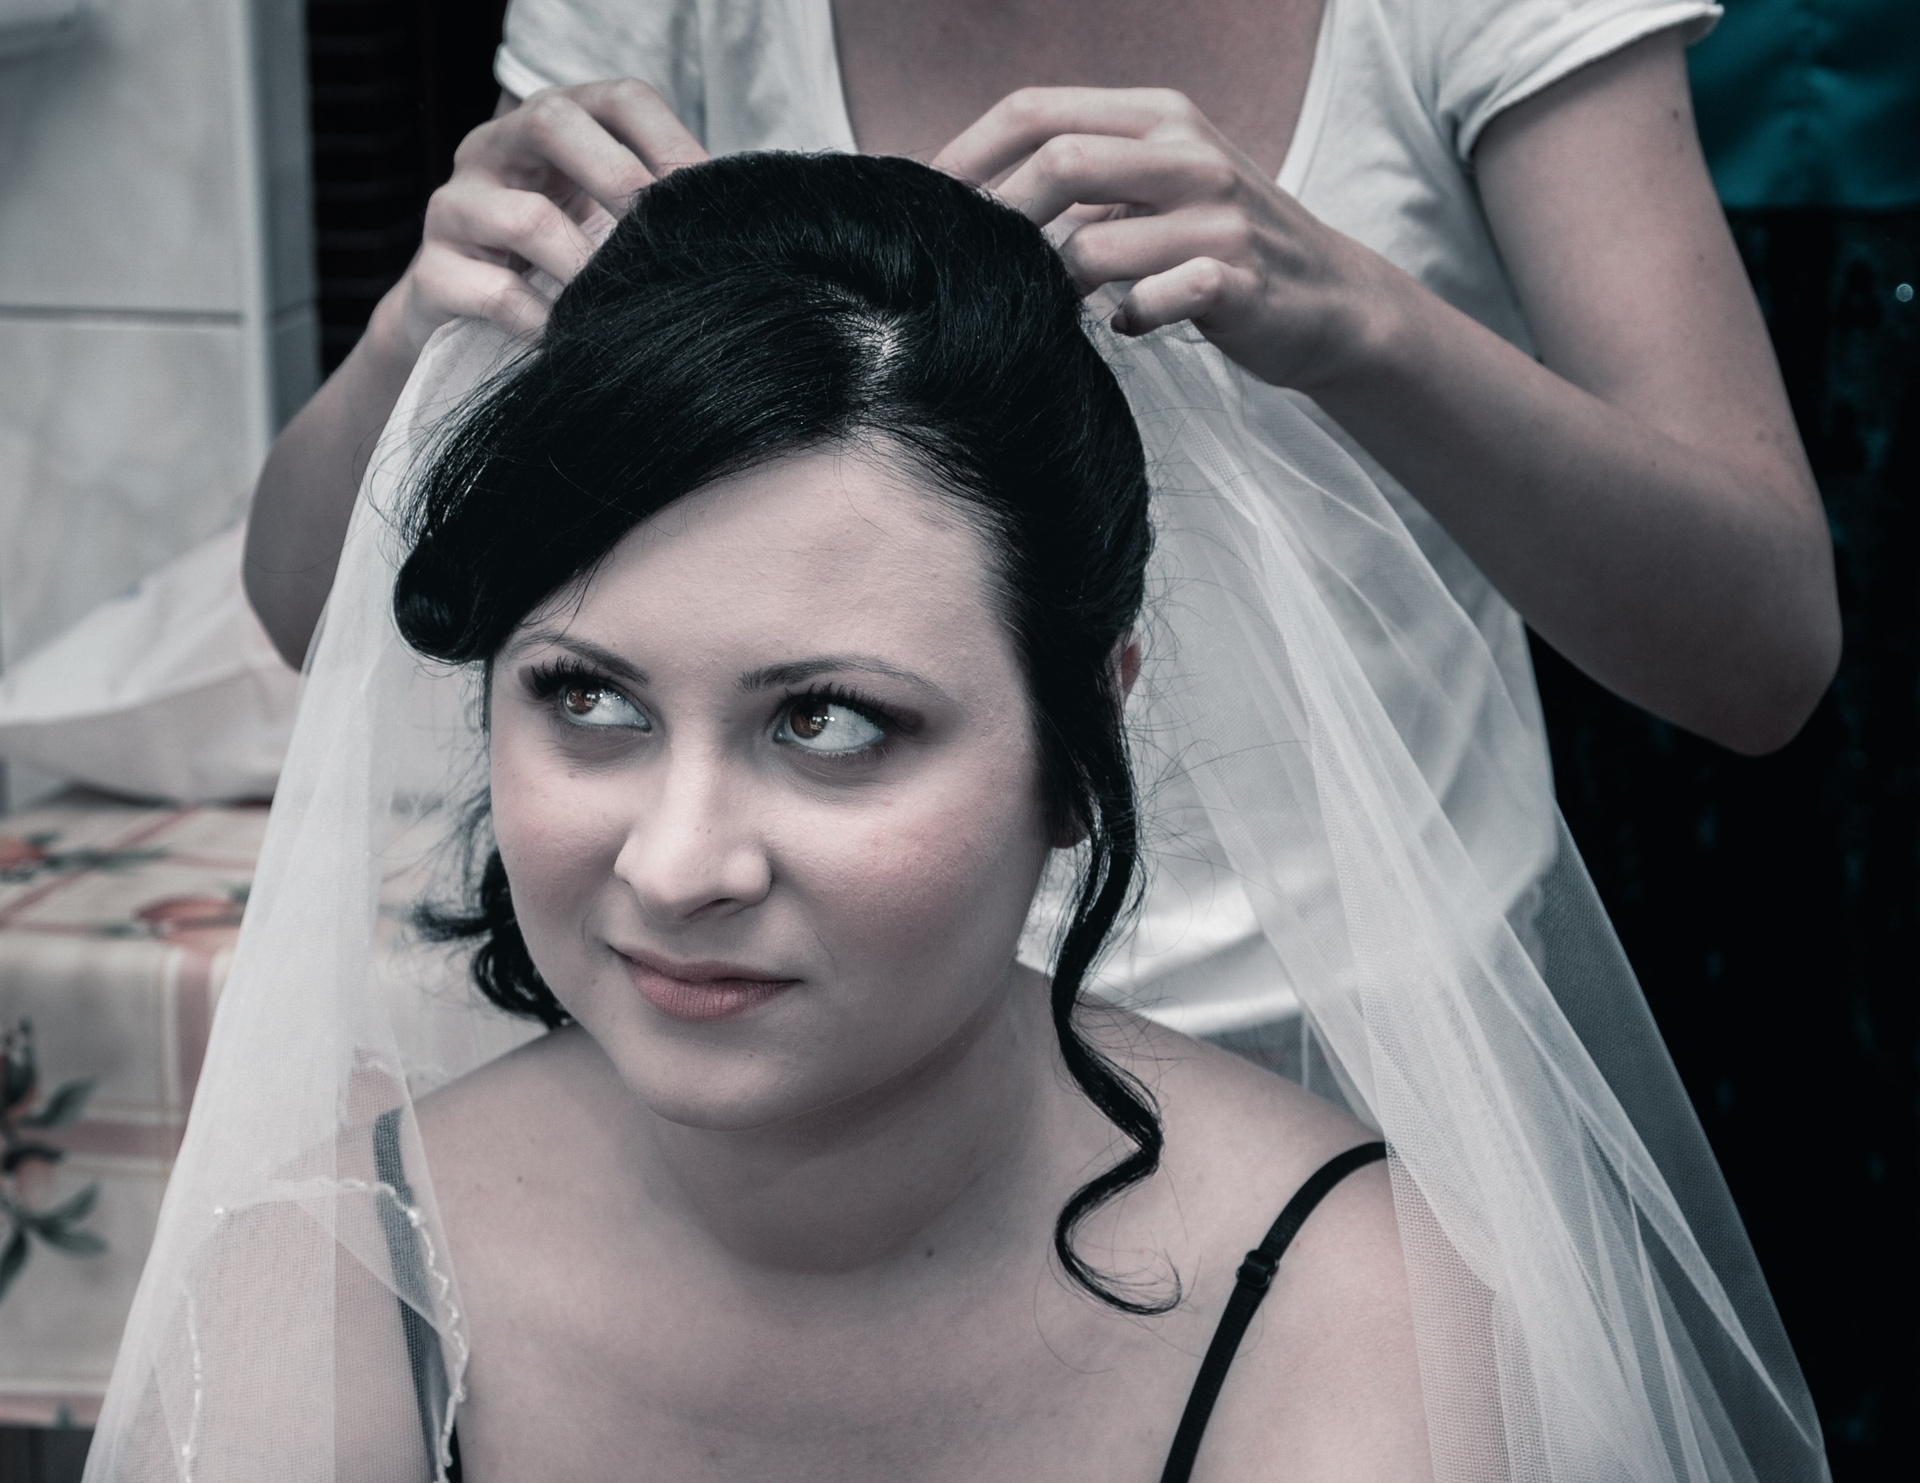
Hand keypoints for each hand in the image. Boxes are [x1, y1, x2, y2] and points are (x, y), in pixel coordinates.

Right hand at [373, 80, 707, 360]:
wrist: (458, 320)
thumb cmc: (556, 266)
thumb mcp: (602, 222)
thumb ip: (652, 212)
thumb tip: (736, 231)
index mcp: (550, 125)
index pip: (618, 99)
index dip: (671, 141)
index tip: (708, 199)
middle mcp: (495, 149)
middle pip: (553, 123)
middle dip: (620, 179)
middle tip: (663, 239)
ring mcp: (456, 207)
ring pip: (524, 218)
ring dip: (586, 267)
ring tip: (621, 303)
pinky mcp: (432, 273)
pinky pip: (492, 294)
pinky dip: (541, 322)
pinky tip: (571, 341)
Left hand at [933, 87, 1404, 392]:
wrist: (1330, 298)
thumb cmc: (1216, 245)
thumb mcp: (1155, 186)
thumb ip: (1082, 180)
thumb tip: (972, 202)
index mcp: (1158, 115)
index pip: (1036, 111)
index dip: (967, 157)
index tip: (928, 207)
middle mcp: (1189, 152)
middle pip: (1059, 162)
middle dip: (1001, 221)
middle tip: (975, 268)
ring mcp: (1218, 216)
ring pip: (1093, 245)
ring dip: (1056, 287)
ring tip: (1056, 306)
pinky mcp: (1238, 280)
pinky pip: (1151, 300)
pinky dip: (1126, 319)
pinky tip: (1129, 325)